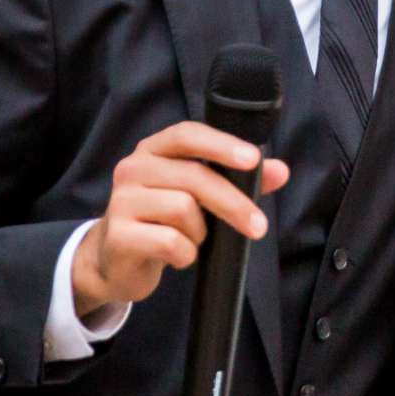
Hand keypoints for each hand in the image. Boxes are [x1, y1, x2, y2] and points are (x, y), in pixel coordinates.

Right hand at [71, 121, 287, 312]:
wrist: (114, 261)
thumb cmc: (162, 221)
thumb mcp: (197, 197)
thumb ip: (237, 181)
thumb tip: (280, 171)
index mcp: (153, 150)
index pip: (186, 134)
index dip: (221, 144)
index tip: (253, 160)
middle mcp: (132, 168)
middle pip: (194, 177)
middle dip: (233, 203)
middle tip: (258, 227)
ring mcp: (121, 201)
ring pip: (183, 210)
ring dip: (200, 232)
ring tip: (192, 239)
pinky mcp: (119, 236)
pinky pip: (171, 242)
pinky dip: (186, 254)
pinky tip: (177, 256)